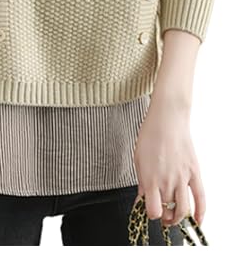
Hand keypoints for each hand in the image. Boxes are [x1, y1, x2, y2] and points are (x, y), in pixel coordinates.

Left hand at [133, 100, 205, 227]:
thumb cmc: (150, 135)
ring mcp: (182, 178)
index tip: (149, 208)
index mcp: (150, 178)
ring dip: (178, 218)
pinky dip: (200, 213)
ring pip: (183, 209)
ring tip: (173, 215)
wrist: (167, 118)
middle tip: (162, 211)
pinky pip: (200, 198)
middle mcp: (167, 181)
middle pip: (167, 210)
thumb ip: (142, 182)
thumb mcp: (138, 159)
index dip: (151, 213)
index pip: (153, 211)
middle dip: (163, 215)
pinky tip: (197, 221)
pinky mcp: (194, 172)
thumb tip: (142, 200)